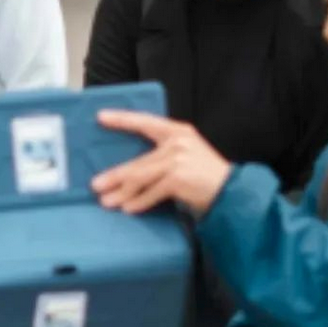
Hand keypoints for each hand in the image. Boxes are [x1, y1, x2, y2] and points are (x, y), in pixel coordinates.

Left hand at [92, 110, 231, 215]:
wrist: (231, 191)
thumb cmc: (205, 176)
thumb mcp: (185, 156)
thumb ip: (162, 156)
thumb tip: (128, 172)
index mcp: (178, 131)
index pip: (145, 121)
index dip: (123, 119)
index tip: (101, 117)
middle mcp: (178, 142)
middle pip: (138, 160)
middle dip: (115, 175)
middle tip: (96, 184)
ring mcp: (178, 159)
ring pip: (141, 177)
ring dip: (122, 191)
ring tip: (107, 201)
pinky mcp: (178, 178)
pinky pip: (152, 191)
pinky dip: (140, 202)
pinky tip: (129, 209)